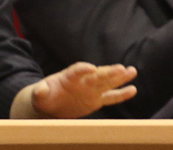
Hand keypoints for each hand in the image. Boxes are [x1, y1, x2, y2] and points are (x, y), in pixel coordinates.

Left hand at [13, 63, 136, 118]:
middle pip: (97, 75)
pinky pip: (110, 97)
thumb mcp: (39, 95)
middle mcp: (83, 81)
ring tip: (132, 71)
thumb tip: (40, 90)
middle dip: (108, 72)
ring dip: (119, 77)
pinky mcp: (96, 100)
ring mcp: (91, 90)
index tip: (91, 68)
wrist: (50, 104)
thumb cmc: (44, 97)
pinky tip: (133, 89)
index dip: (83, 69)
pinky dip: (121, 94)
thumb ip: (41, 92)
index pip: (77, 70)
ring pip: (107, 83)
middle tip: (121, 68)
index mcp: (69, 76)